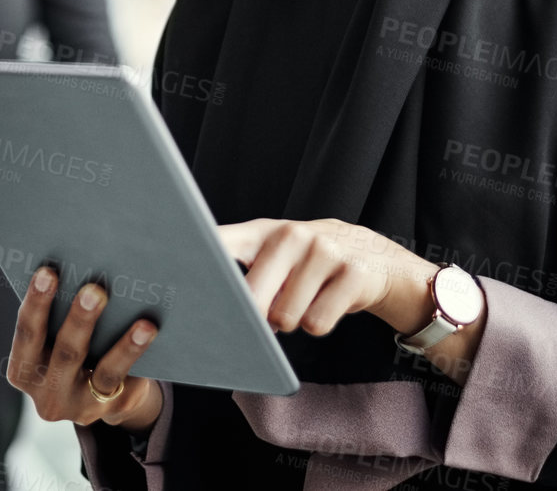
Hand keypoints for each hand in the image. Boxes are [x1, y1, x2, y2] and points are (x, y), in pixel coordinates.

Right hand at [8, 267, 164, 433]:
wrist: (100, 395)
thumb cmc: (70, 349)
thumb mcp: (55, 341)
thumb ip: (58, 318)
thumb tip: (83, 268)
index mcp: (24, 371)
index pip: (27, 334)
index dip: (36, 302)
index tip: (48, 271)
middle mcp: (48, 396)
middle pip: (65, 354)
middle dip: (80, 320)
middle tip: (95, 289)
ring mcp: (82, 407)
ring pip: (104, 373)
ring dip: (124, 347)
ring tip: (142, 323)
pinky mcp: (113, 409)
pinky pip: (129, 380)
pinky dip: (138, 354)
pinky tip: (149, 331)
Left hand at [218, 218, 480, 381]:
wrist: (380, 262)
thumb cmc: (313, 266)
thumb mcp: (278, 260)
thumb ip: (245, 275)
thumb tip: (210, 311)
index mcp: (264, 232)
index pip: (221, 241)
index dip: (197, 258)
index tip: (177, 273)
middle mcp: (293, 235)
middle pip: (251, 295)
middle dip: (254, 318)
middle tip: (268, 316)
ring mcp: (325, 250)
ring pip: (286, 316)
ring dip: (292, 322)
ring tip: (305, 302)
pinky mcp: (353, 273)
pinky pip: (318, 323)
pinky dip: (319, 325)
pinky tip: (329, 305)